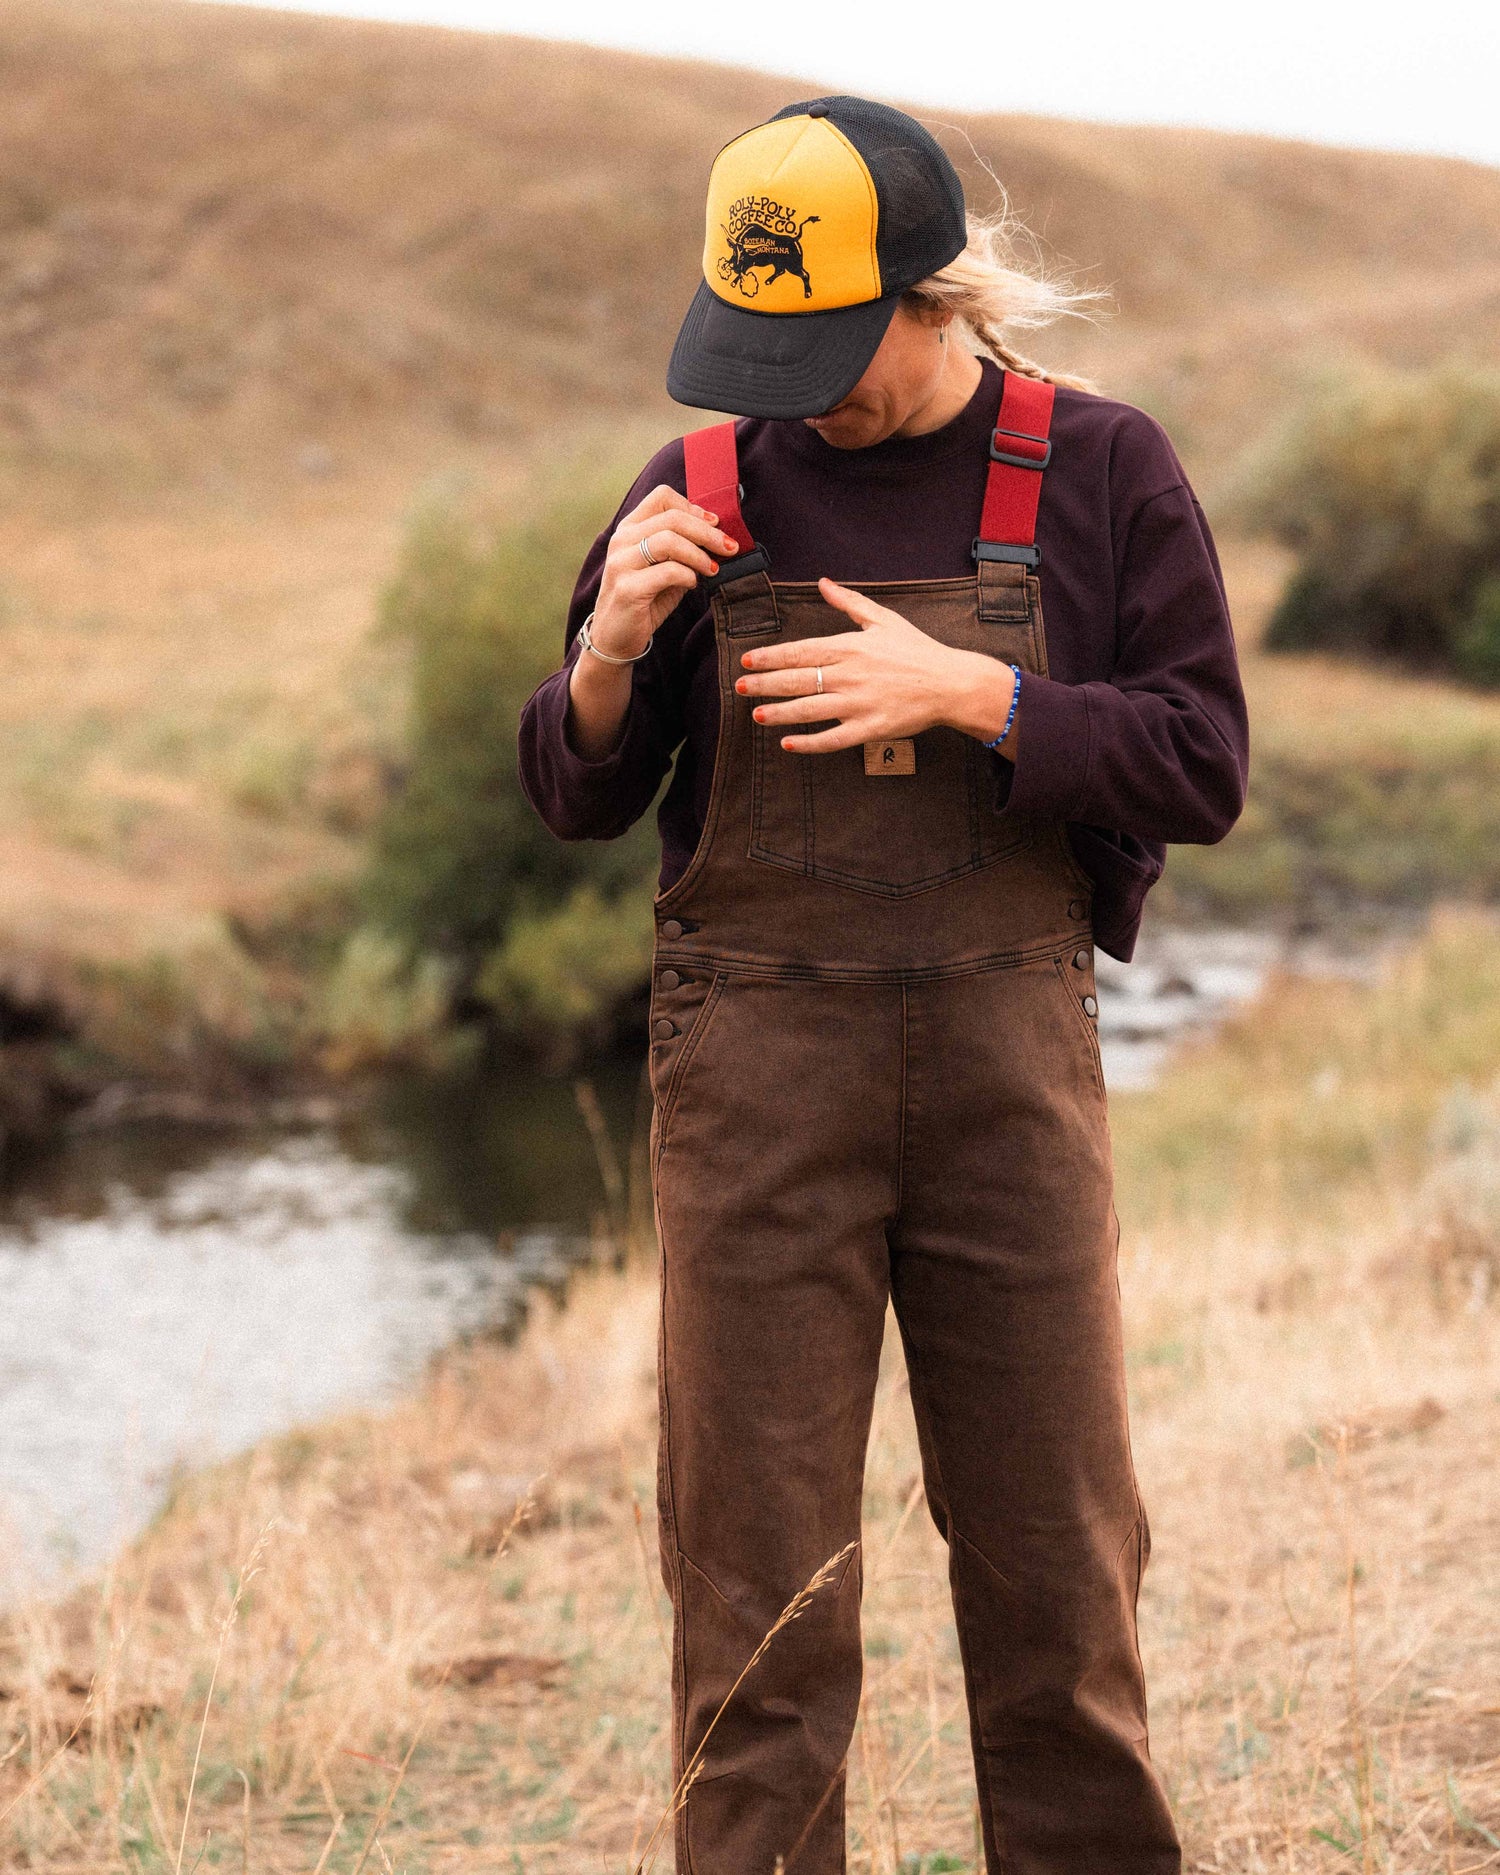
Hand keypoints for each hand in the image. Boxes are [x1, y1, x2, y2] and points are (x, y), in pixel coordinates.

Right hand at [589, 485, 741, 659]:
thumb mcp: (663, 567)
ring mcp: (621, 563)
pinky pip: (668, 572)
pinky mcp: (627, 588)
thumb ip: (682, 548)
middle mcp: (621, 540)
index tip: (715, 524)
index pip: (662, 497)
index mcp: (629, 529)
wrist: (615, 638)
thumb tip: (717, 534)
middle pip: (672, 518)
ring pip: (669, 541)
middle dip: (707, 532)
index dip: (694, 508)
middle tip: (728, 547)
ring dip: (699, 554)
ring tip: (712, 568)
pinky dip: (688, 576)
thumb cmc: (645, 600)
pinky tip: (692, 584)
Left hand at [735, 577, 1019, 756]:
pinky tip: (788, 744)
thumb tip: (822, 582)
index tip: (748, 660)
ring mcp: (859, 703)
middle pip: (798, 680)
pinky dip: (809, 743)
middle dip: (765, 684)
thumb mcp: (884, 619)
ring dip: (780, 713)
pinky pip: (833, 739)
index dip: (772, 656)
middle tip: (740, 688)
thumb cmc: (917, 650)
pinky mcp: (870, 728)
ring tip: (756, 715)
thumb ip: (849, 602)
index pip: (801, 651)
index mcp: (850, 646)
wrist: (951, 683)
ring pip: (810, 710)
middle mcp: (850, 674)